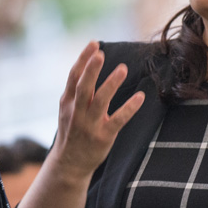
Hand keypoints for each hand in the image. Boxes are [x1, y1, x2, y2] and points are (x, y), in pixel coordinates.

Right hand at [50, 42, 144, 180]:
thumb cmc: (72, 131)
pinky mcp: (103, 137)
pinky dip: (129, 108)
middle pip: (83, 87)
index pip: (73, 77)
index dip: (83, 60)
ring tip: (122, 68)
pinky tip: (140, 97)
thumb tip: (90, 62)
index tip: (94, 44)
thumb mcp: (68, 109)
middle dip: (91, 70)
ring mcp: (89, 125)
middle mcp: (76, 112)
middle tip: (101, 53)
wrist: (69, 164)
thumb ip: (77, 90)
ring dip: (110, 84)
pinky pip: (117, 120)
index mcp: (67, 102)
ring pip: (100, 102)